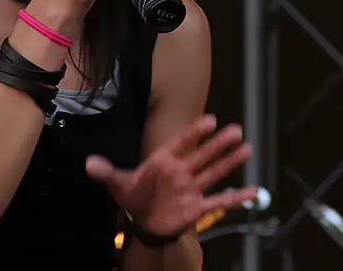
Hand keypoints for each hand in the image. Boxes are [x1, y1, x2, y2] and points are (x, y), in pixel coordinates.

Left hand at [85, 115, 258, 237]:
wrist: (144, 222)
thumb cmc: (134, 196)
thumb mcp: (118, 184)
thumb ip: (107, 172)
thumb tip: (88, 164)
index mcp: (164, 160)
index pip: (181, 143)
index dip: (195, 132)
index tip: (210, 120)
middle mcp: (182, 171)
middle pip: (203, 155)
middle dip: (219, 144)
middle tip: (236, 129)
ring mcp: (191, 188)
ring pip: (213, 173)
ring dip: (230, 162)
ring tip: (247, 148)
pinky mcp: (197, 206)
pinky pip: (219, 201)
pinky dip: (236, 198)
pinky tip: (253, 192)